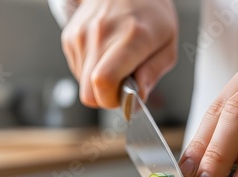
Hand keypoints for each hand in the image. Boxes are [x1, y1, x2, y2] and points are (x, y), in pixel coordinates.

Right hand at [61, 0, 177, 107]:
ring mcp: (81, 35)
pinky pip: (77, 70)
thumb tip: (137, 97)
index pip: (104, 81)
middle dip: (105, 97)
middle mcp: (101, 34)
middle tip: (122, 84)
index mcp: (131, 37)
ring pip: (82, 84)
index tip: (126, 97)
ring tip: (115, 61)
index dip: (112, 99)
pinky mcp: (70, 37)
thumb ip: (153, 73)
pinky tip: (104, 53)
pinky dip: (90, 70)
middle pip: (88, 92)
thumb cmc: (150, 14)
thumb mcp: (167, 44)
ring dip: (98, 82)